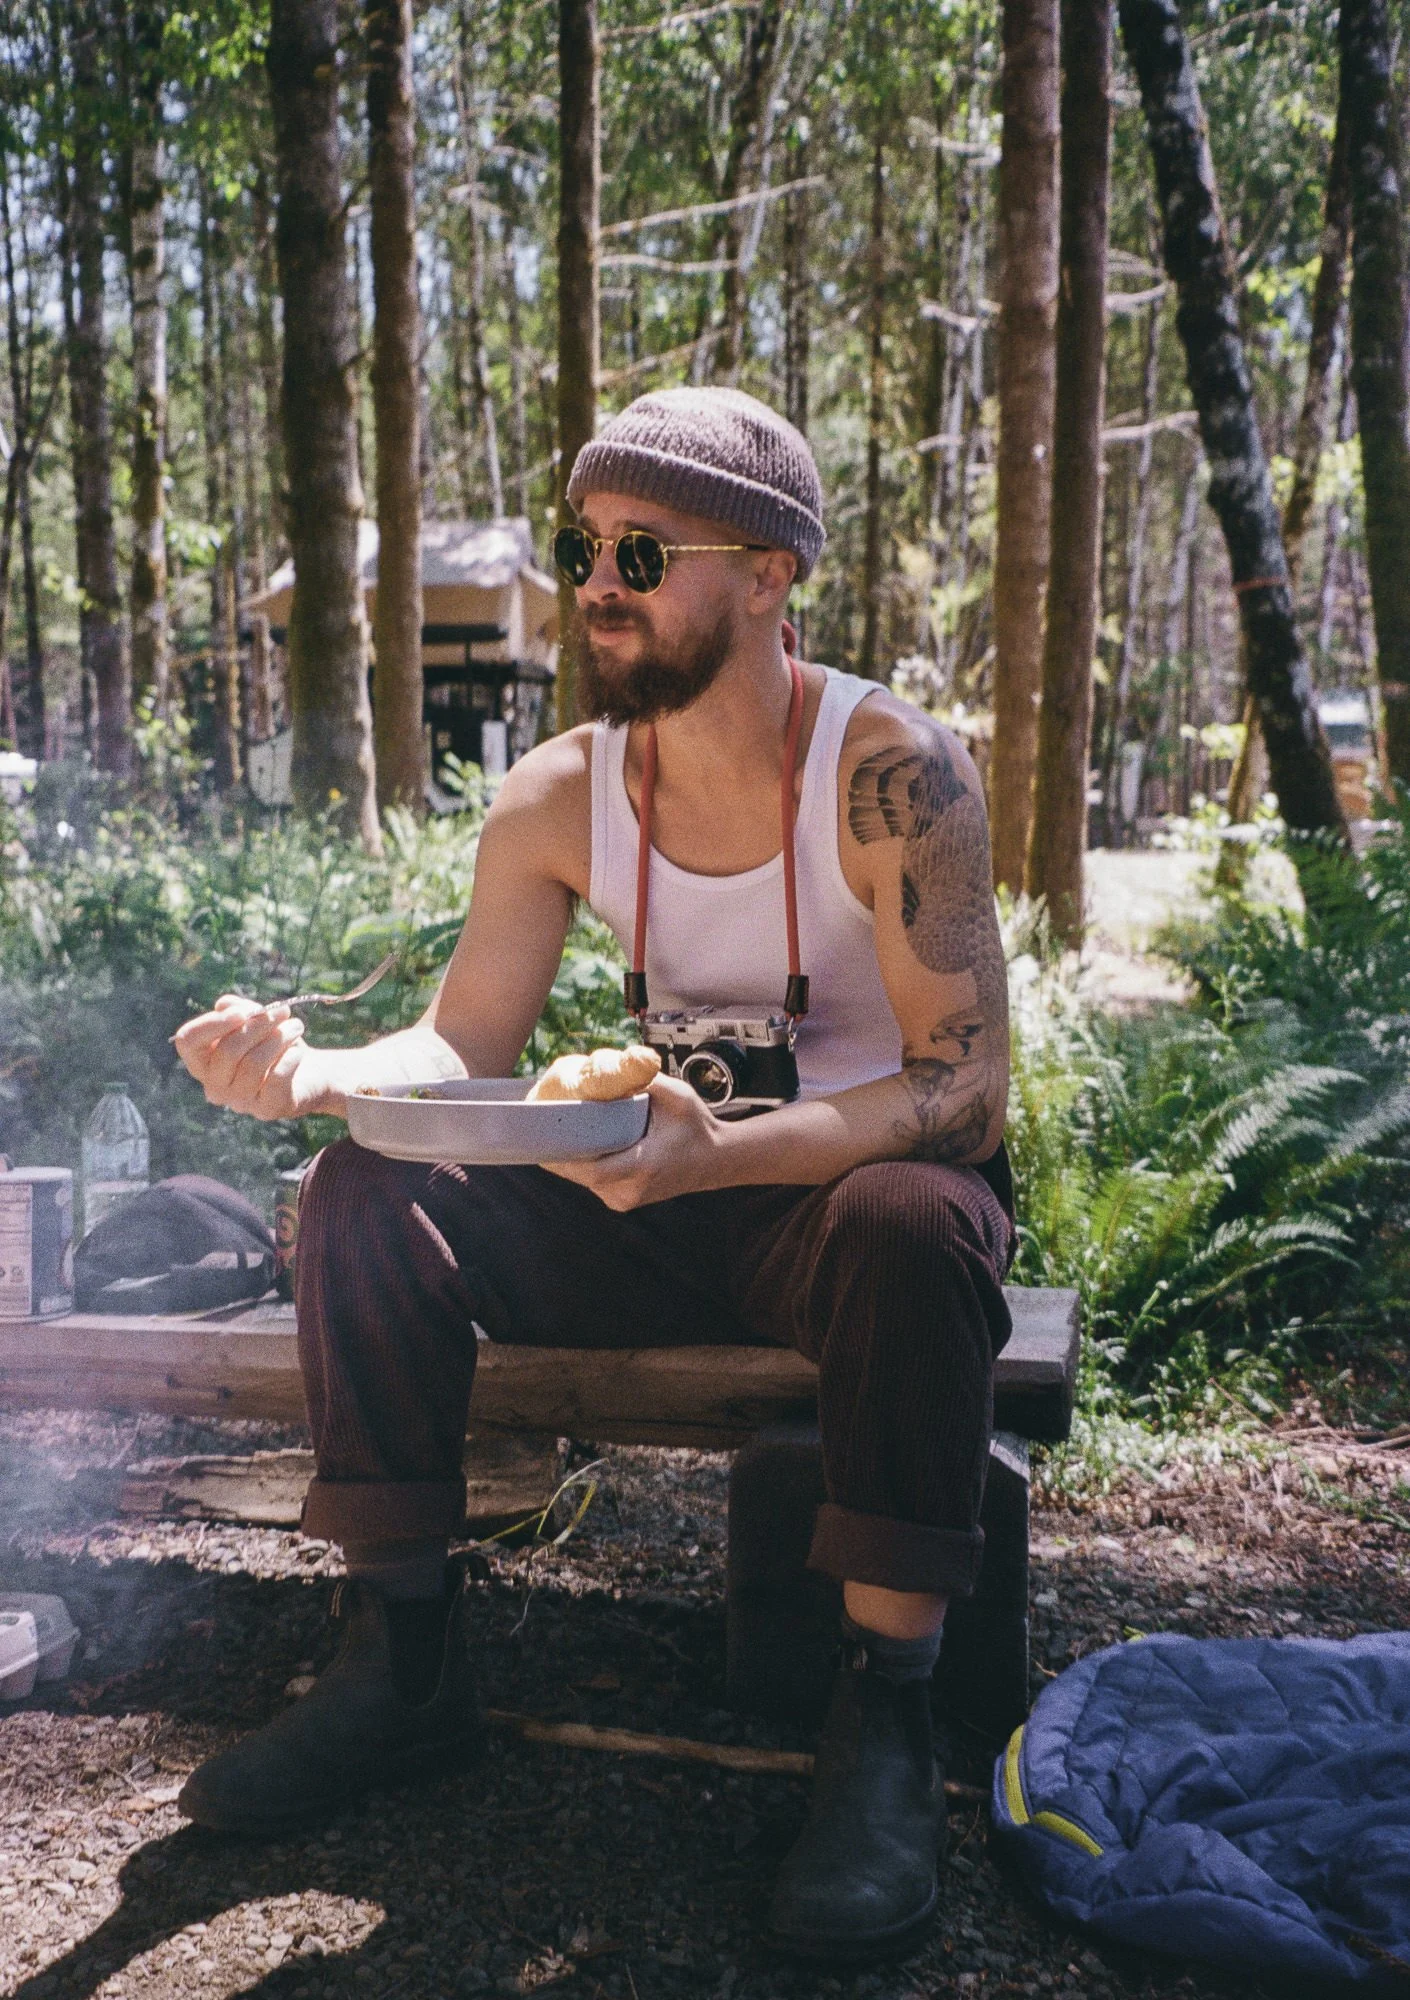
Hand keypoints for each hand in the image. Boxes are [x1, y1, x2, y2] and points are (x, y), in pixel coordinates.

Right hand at [173, 996, 338, 1121]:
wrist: (306, 1074)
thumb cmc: (271, 1043)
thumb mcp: (253, 1020)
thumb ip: (236, 1009)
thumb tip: (225, 1005)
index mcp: (203, 1062)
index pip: (188, 1041)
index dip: (213, 1022)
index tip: (243, 1011)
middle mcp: (214, 1086)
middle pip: (227, 1051)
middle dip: (258, 1025)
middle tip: (283, 1012)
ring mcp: (239, 1102)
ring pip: (254, 1064)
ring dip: (279, 1038)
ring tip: (295, 1027)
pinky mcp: (267, 1109)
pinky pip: (276, 1078)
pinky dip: (290, 1058)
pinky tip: (298, 1051)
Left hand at [542, 1073, 727, 1209]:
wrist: (715, 1159)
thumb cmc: (696, 1126)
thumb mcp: (677, 1095)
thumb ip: (645, 1080)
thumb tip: (612, 1066)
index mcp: (643, 1165)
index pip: (591, 1169)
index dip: (563, 1155)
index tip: (545, 1135)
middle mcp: (631, 1190)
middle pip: (581, 1174)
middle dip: (562, 1151)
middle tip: (545, 1125)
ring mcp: (626, 1199)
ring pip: (585, 1180)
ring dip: (573, 1158)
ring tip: (560, 1131)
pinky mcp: (623, 1200)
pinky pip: (594, 1183)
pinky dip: (586, 1165)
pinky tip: (581, 1144)